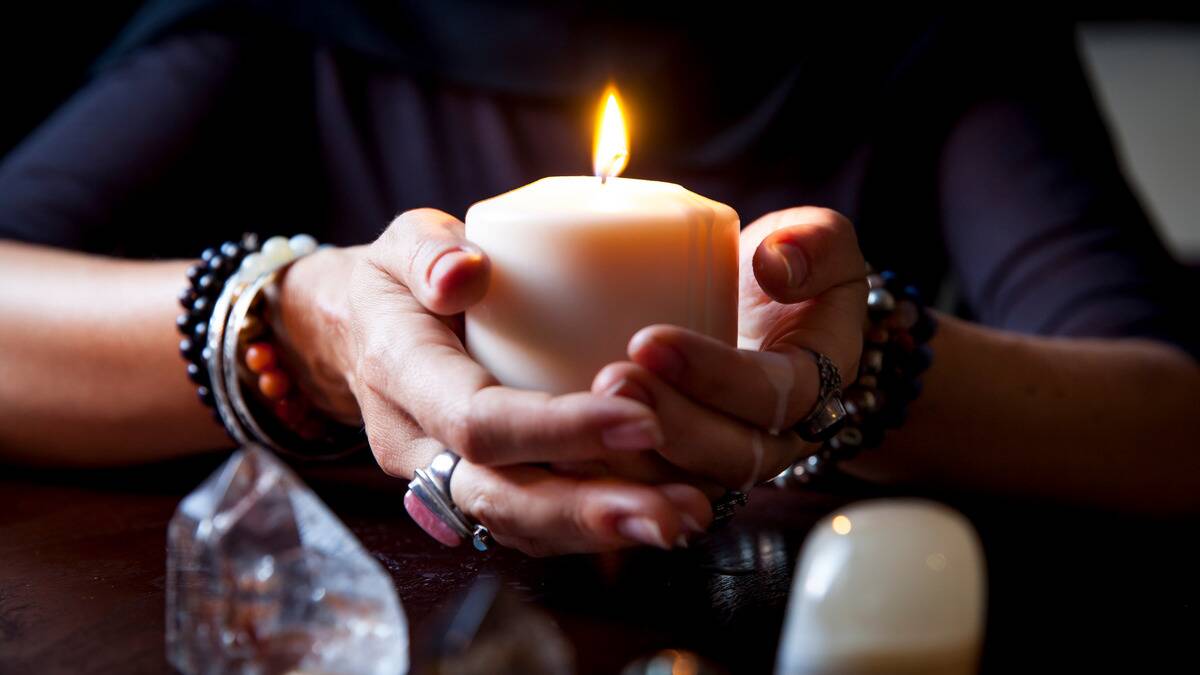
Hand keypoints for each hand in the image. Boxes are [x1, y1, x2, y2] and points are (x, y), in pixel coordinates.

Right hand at [275, 209, 712, 555]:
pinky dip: (591, 529)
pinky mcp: (470, 492)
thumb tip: (467, 271)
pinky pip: (529, 525)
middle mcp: (416, 444)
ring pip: (519, 526)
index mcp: (400, 374)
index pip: (478, 421)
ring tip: (684, 520)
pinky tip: (656, 514)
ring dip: (603, 532)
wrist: (353, 335)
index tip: (639, 419)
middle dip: (590, 511)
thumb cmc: (392, 283)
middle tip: (674, 514)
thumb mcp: (400, 244)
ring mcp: (440, 479)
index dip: (557, 430)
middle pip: (501, 499)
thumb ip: (429, 252)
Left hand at [591, 207, 867, 488]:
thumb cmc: (783, 270)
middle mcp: (775, 439)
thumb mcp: (817, 242)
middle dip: (670, 424)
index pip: (775, 396)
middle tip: (611, 381)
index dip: (716, 376)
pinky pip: (651, 493)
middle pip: (731, 456)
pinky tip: (564, 451)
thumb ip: (816, 242)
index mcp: (813, 386)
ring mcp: (725, 463)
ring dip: (635, 458)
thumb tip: (776, 263)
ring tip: (583, 414)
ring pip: (687, 485)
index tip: (650, 340)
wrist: (751, 308)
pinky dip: (611, 477)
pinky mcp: (681, 473)